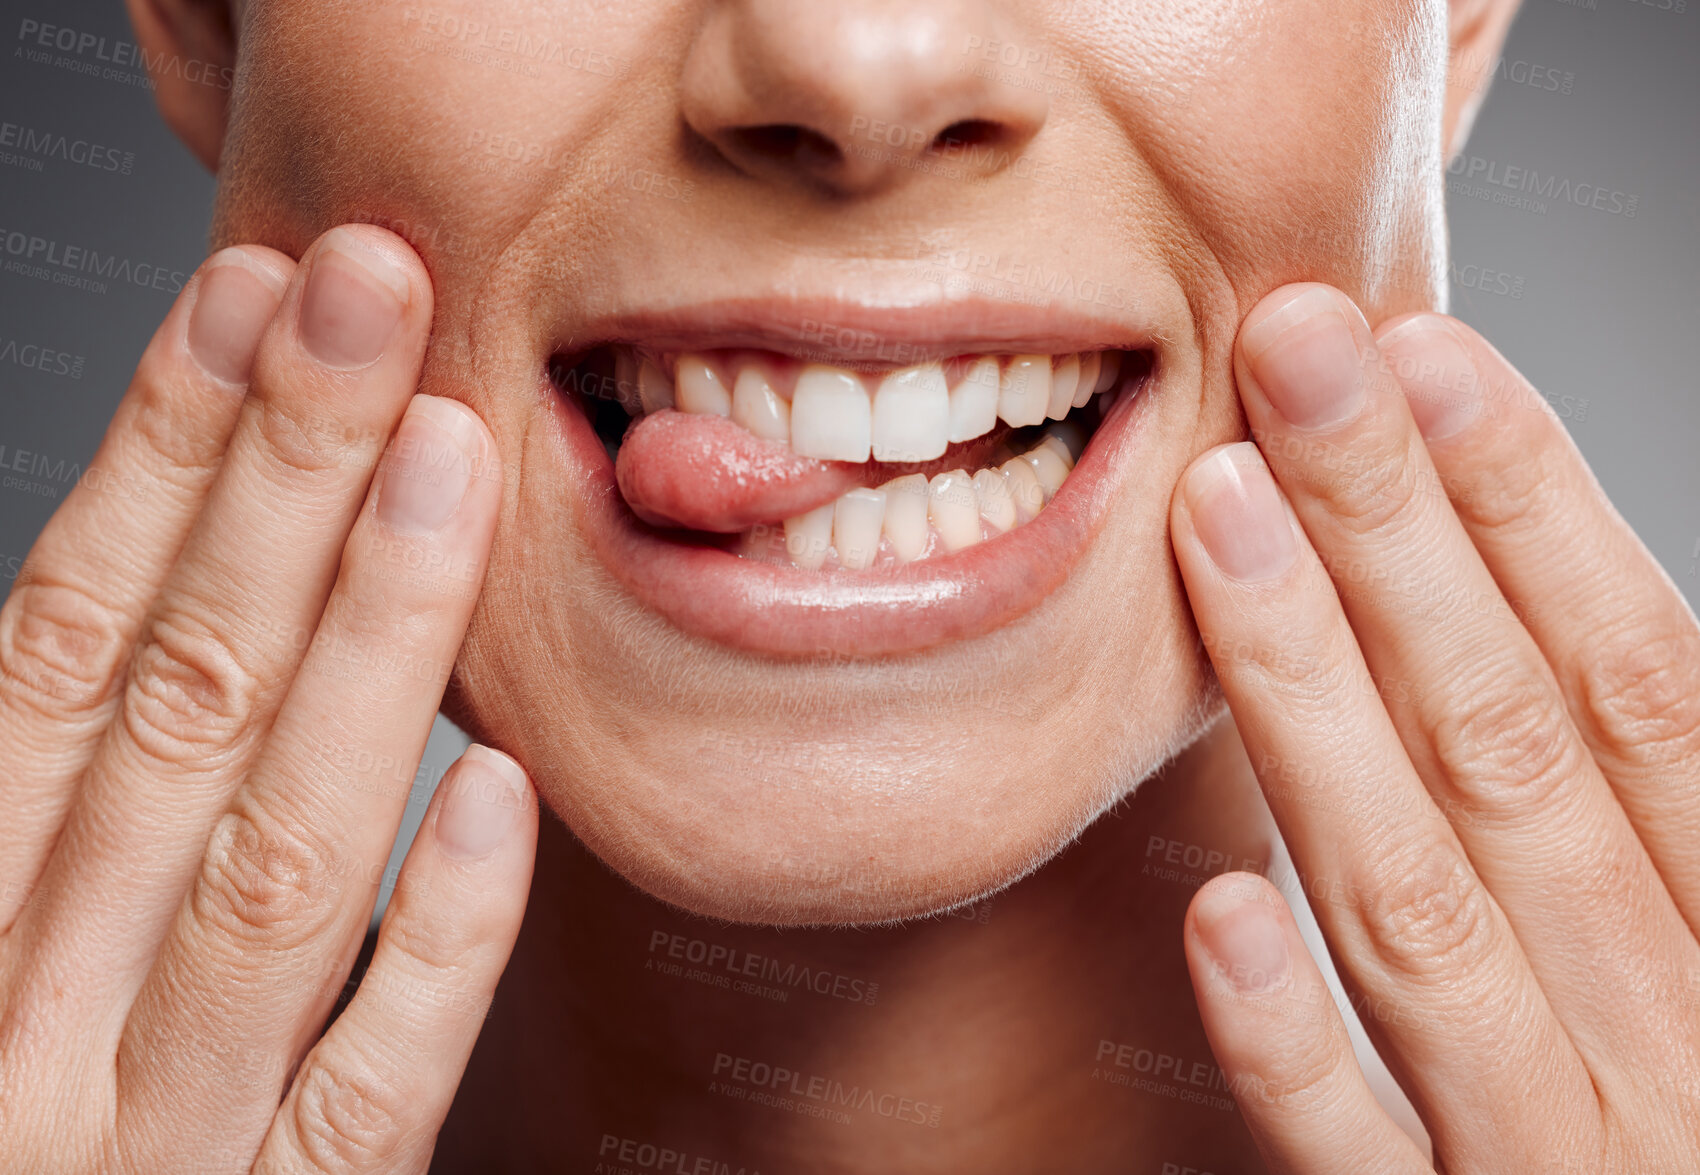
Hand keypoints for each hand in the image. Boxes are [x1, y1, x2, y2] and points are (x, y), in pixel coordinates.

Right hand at [0, 225, 536, 1171]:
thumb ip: (21, 798)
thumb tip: (92, 595)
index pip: (61, 641)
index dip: (157, 459)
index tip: (251, 299)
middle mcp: (26, 1020)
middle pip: (171, 703)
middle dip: (277, 483)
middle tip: (373, 290)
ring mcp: (148, 1142)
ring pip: (274, 858)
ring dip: (366, 645)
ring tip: (451, 455)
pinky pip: (363, 1094)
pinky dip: (435, 942)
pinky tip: (503, 791)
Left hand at [1170, 283, 1699, 1172]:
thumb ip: (1662, 806)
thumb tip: (1566, 596)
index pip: (1637, 681)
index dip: (1536, 508)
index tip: (1426, 354)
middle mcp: (1680, 1036)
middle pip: (1515, 745)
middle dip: (1398, 533)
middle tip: (1293, 348)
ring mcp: (1569, 1158)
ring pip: (1420, 909)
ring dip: (1316, 700)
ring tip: (1219, 517)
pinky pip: (1364, 1162)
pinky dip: (1297, 1039)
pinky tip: (1217, 904)